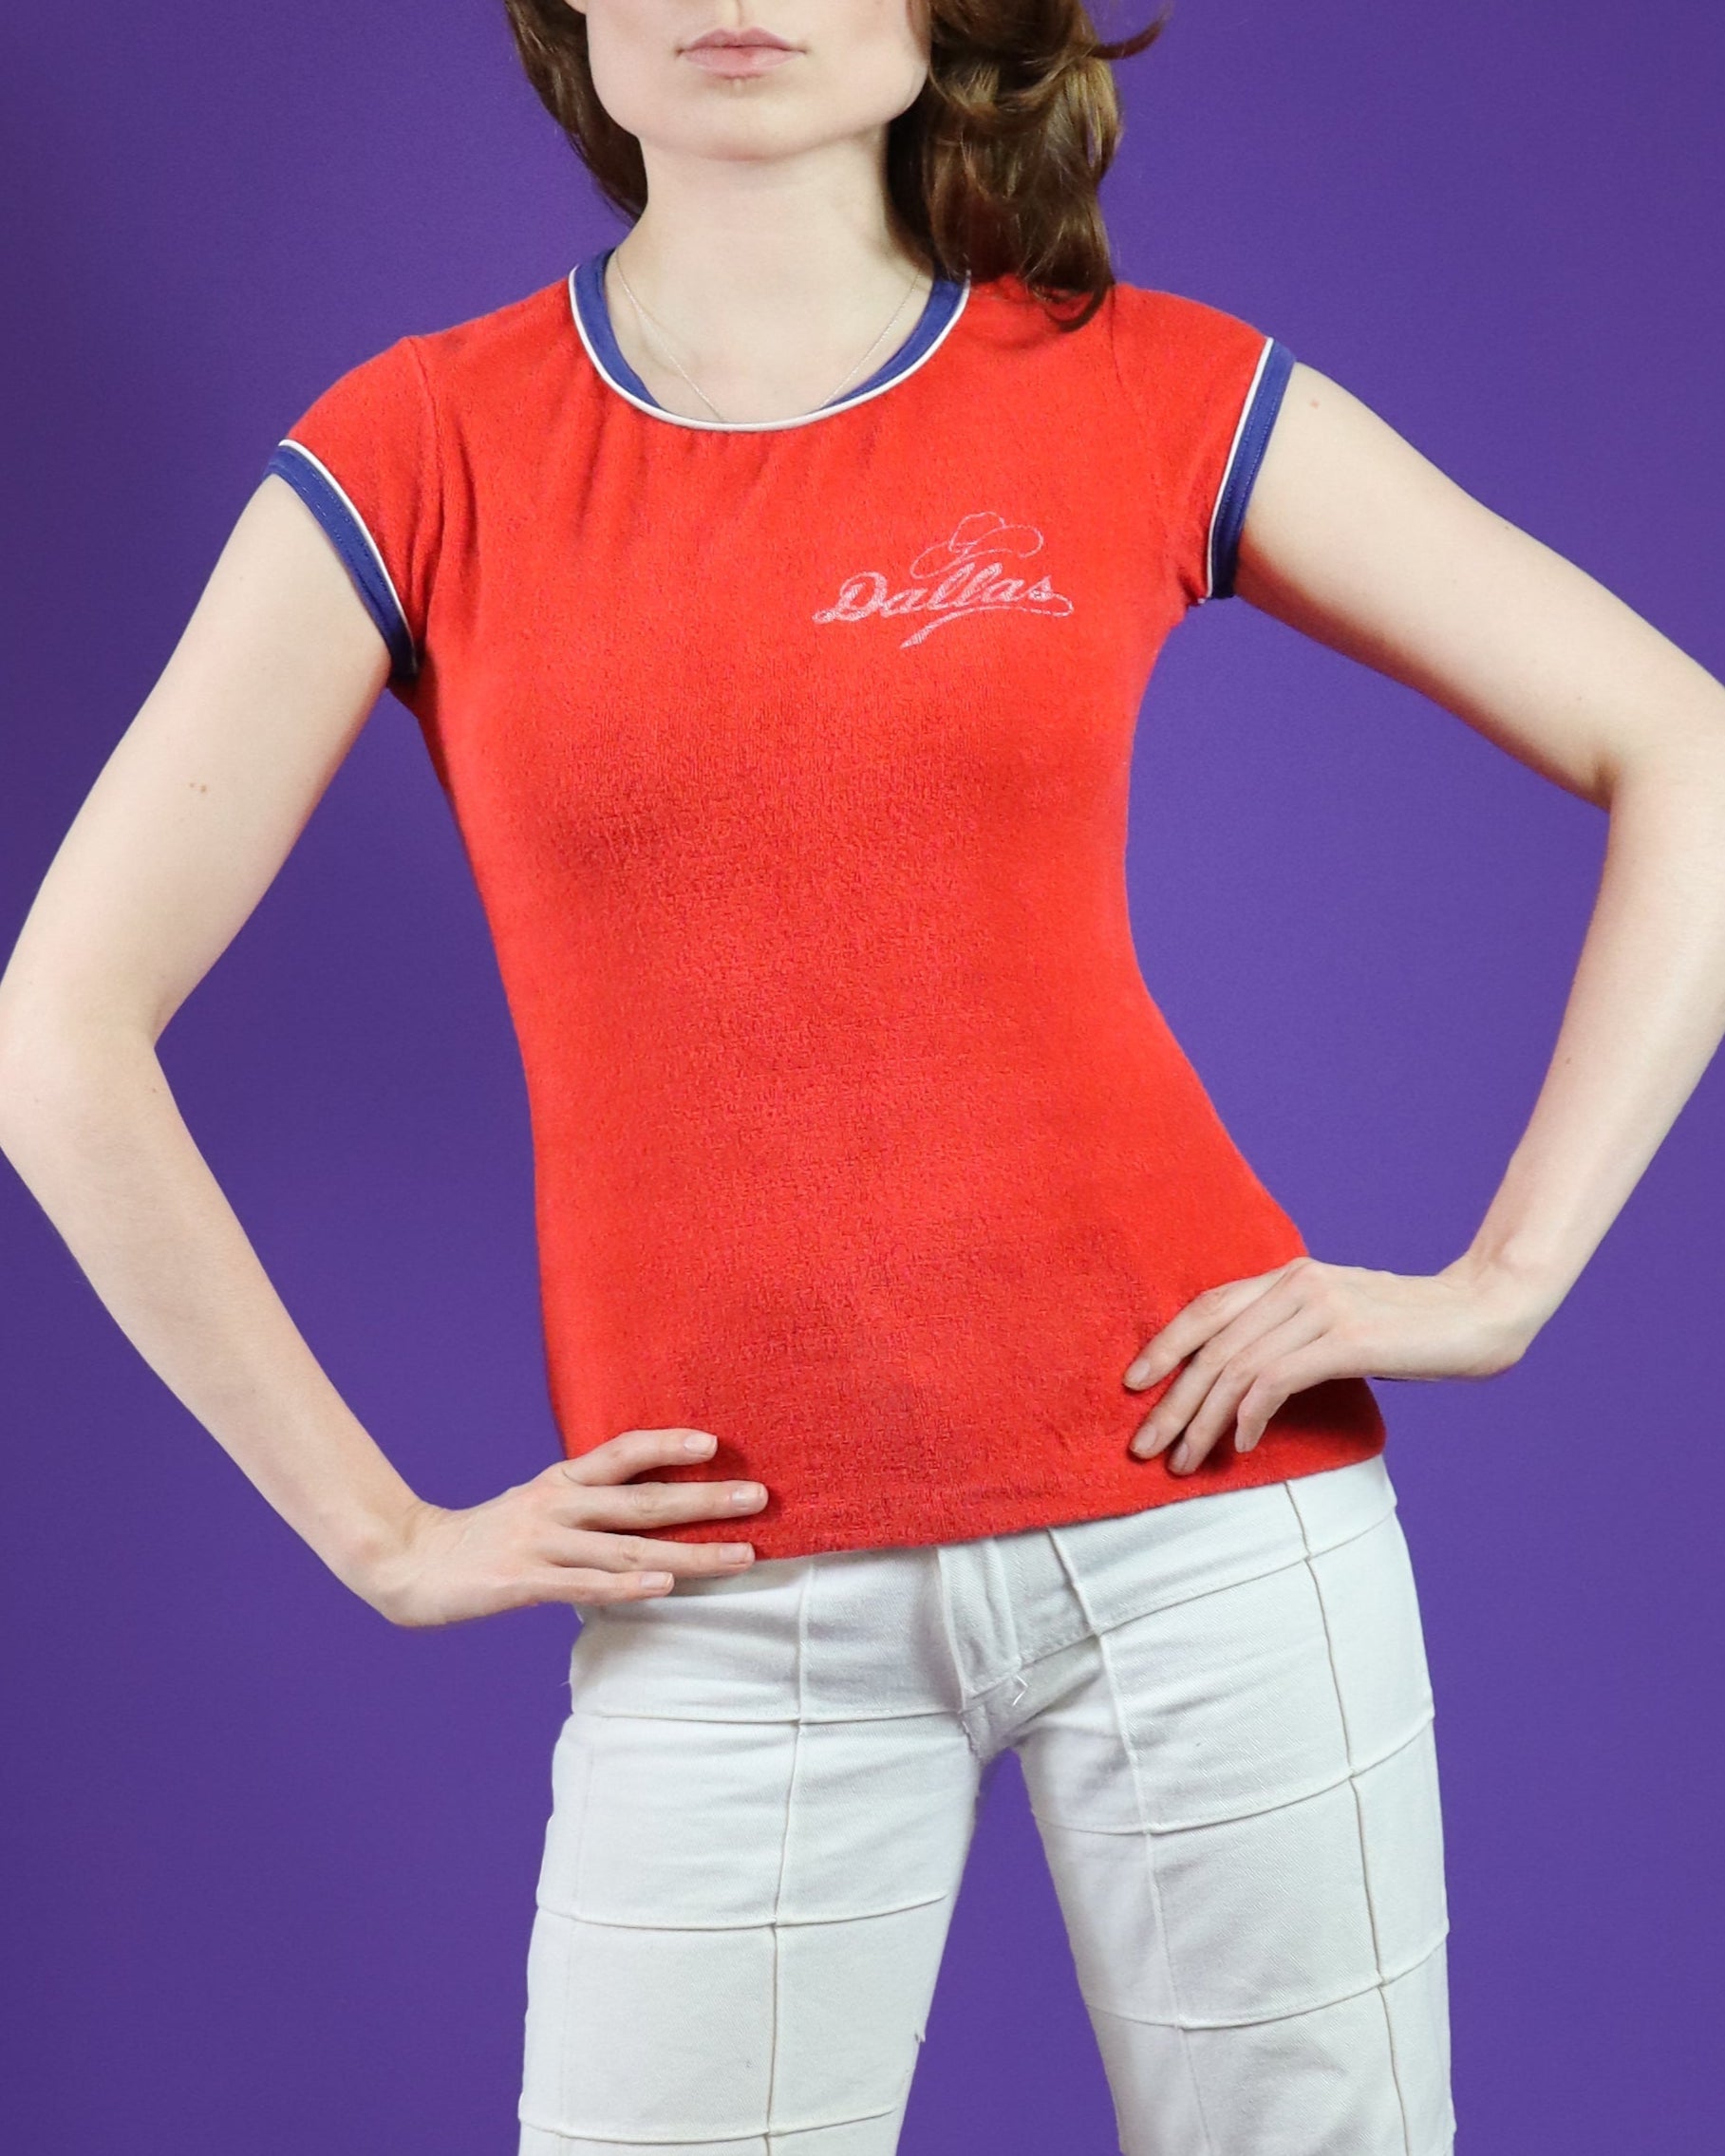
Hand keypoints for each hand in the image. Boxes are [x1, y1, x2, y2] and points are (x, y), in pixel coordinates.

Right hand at [357, 1427, 766, 1627]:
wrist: (409, 1563)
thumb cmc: (486, 1538)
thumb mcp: (537, 1505)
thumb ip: (587, 1503)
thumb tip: (649, 1502)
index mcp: (561, 1482)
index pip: (623, 1452)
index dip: (668, 1443)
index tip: (716, 1442)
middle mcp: (557, 1506)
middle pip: (644, 1500)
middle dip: (706, 1499)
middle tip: (759, 1497)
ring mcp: (542, 1544)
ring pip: (630, 1550)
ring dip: (690, 1553)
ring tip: (741, 1555)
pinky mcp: (525, 1583)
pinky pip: (587, 1586)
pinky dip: (629, 1587)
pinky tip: (665, 1587)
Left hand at [1122, 1253, 1548, 1474]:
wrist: (1483, 1311)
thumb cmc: (1411, 1329)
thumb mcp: (1339, 1321)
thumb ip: (1293, 1334)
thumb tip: (1244, 1380)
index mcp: (1288, 1274)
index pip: (1207, 1307)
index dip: (1164, 1345)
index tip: (1133, 1385)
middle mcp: (1296, 1283)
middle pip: (1211, 1345)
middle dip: (1170, 1400)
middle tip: (1143, 1446)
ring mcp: (1321, 1308)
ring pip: (1236, 1368)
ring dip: (1202, 1421)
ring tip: (1183, 1462)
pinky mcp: (1347, 1339)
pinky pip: (1276, 1380)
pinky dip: (1250, 1416)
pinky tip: (1242, 1445)